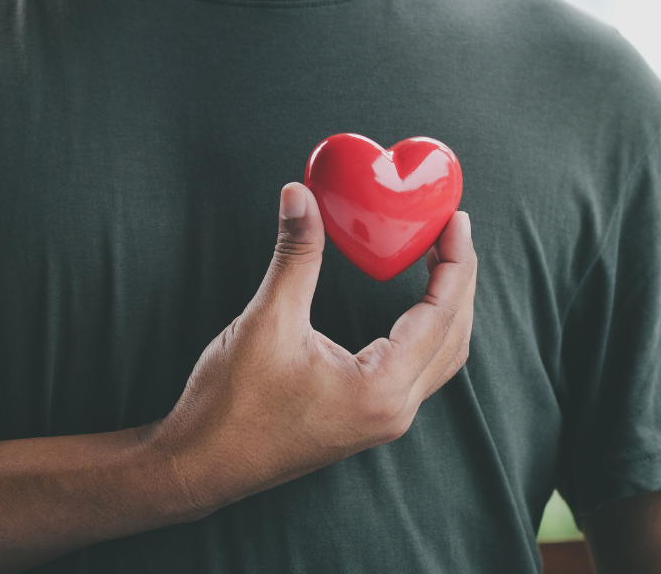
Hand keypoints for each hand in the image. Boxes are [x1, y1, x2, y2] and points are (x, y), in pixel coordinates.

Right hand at [147, 182, 476, 514]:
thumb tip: (300, 196)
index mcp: (381, 389)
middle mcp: (393, 411)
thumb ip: (295, 256)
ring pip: (441, 358)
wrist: (201, 465)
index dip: (454, 261)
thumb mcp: (266, 321)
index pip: (441, 314)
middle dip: (459, 280)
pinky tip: (411, 307)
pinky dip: (426, 332)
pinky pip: (418, 372)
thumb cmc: (231, 406)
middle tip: (451, 230)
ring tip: (439, 261)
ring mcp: (381, 421)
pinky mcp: (365, 420)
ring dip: (447, 309)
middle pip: (454, 336)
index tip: (455, 220)